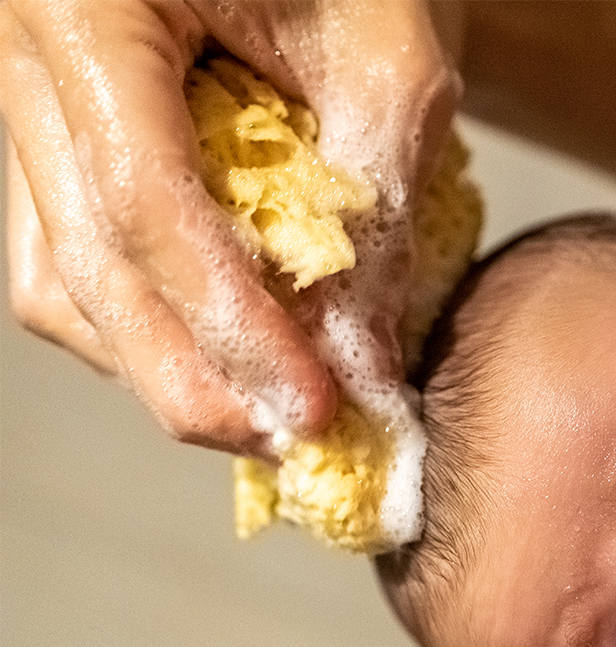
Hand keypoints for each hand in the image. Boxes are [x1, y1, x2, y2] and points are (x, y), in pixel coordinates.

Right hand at [1, 1, 458, 455]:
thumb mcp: (390, 55)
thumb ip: (374, 210)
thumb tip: (358, 370)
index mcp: (86, 3)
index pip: (143, 200)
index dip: (232, 322)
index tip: (315, 407)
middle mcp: (21, 55)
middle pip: (81, 265)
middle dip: (192, 377)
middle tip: (293, 446)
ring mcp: (21, 101)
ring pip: (60, 280)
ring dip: (167, 366)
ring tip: (271, 415)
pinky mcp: (53, 140)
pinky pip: (75, 259)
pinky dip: (155, 324)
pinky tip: (234, 359)